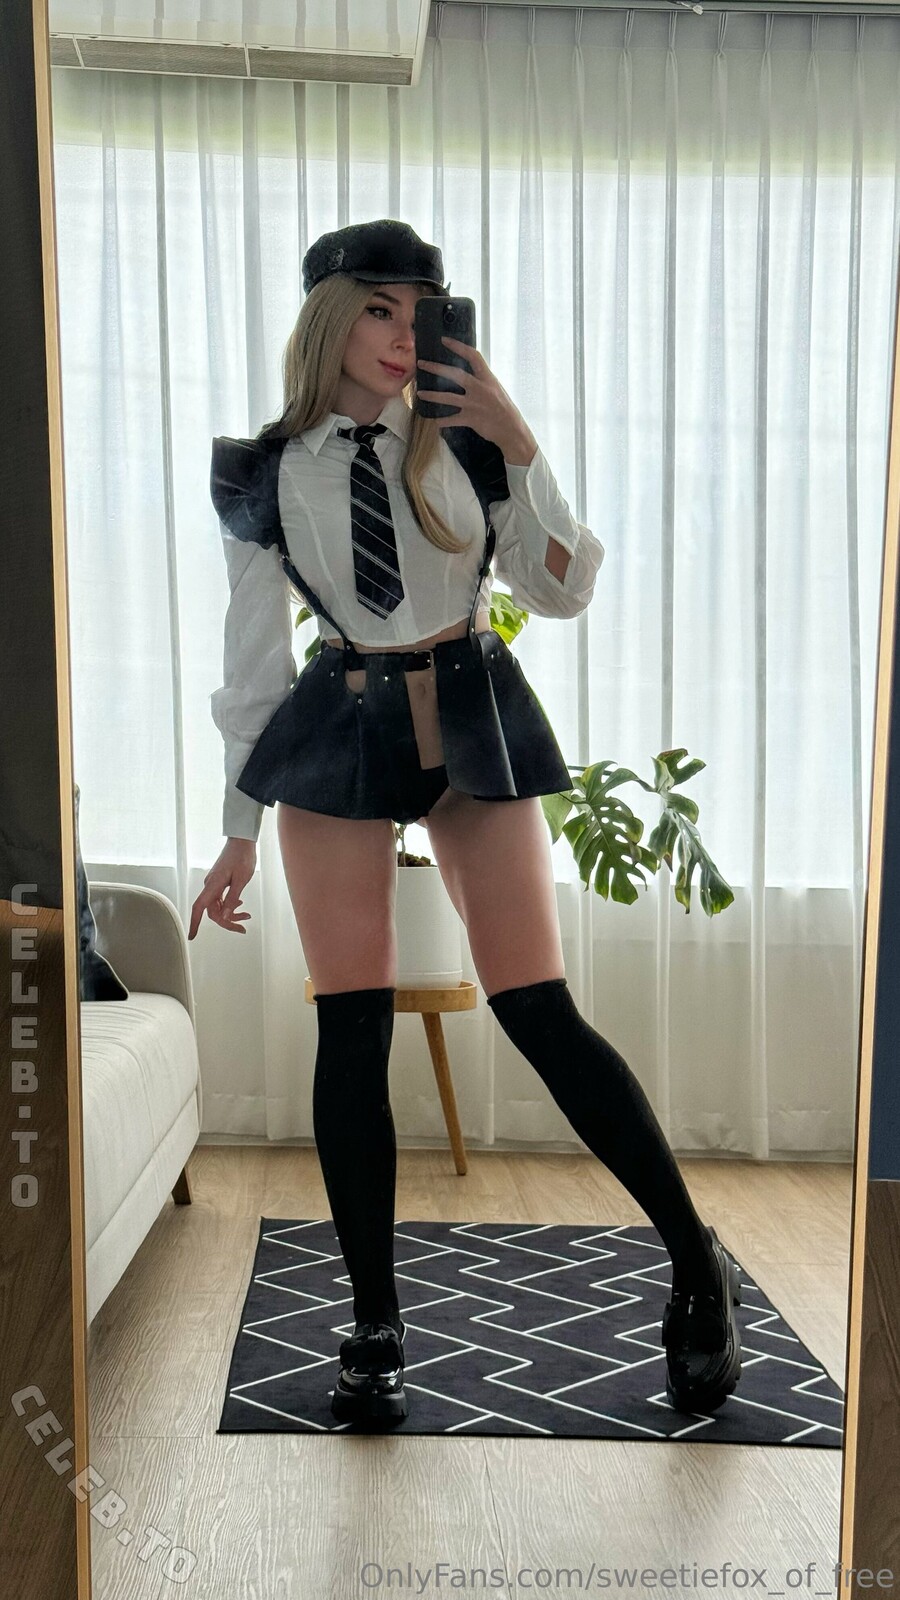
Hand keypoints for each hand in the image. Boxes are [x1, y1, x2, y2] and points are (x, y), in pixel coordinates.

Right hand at [188, 839, 256, 938]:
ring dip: (231, 913)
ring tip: (246, 915)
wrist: (242, 840)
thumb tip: (224, 915)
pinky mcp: (218, 881)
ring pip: (218, 906)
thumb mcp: (241, 880)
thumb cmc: (242, 857)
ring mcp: (213, 883)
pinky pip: (220, 898)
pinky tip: (239, 904)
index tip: (192, 936)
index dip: (194, 923)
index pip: (199, 908)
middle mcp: (210, 885)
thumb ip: (232, 899)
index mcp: (213, 885)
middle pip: (212, 911)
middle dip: (227, 921)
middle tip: (243, 927)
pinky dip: (229, 904)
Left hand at [416, 336, 531, 452]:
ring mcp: (474, 404)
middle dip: (436, 368)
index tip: (444, 340)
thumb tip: (469, 373)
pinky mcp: (470, 419)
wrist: (511, 430)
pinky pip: (451, 419)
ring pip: (448, 397)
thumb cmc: (504, 408)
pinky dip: (441, 421)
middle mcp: (480, 389)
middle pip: (455, 374)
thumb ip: (482, 380)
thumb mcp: (495, 389)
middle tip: (421, 364)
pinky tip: (434, 420)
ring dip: (432, 395)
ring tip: (419, 393)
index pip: (473, 356)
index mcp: (488, 378)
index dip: (458, 347)